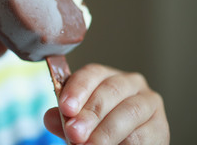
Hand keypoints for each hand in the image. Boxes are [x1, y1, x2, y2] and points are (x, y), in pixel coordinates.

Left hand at [44, 63, 169, 143]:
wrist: (124, 143)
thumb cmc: (99, 127)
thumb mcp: (79, 121)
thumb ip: (66, 118)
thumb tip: (50, 117)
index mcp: (106, 76)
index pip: (92, 73)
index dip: (78, 89)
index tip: (65, 108)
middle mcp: (130, 83)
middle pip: (110, 91)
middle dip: (90, 113)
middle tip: (74, 133)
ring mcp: (148, 102)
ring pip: (129, 112)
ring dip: (106, 132)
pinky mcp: (160, 126)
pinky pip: (143, 134)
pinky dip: (123, 143)